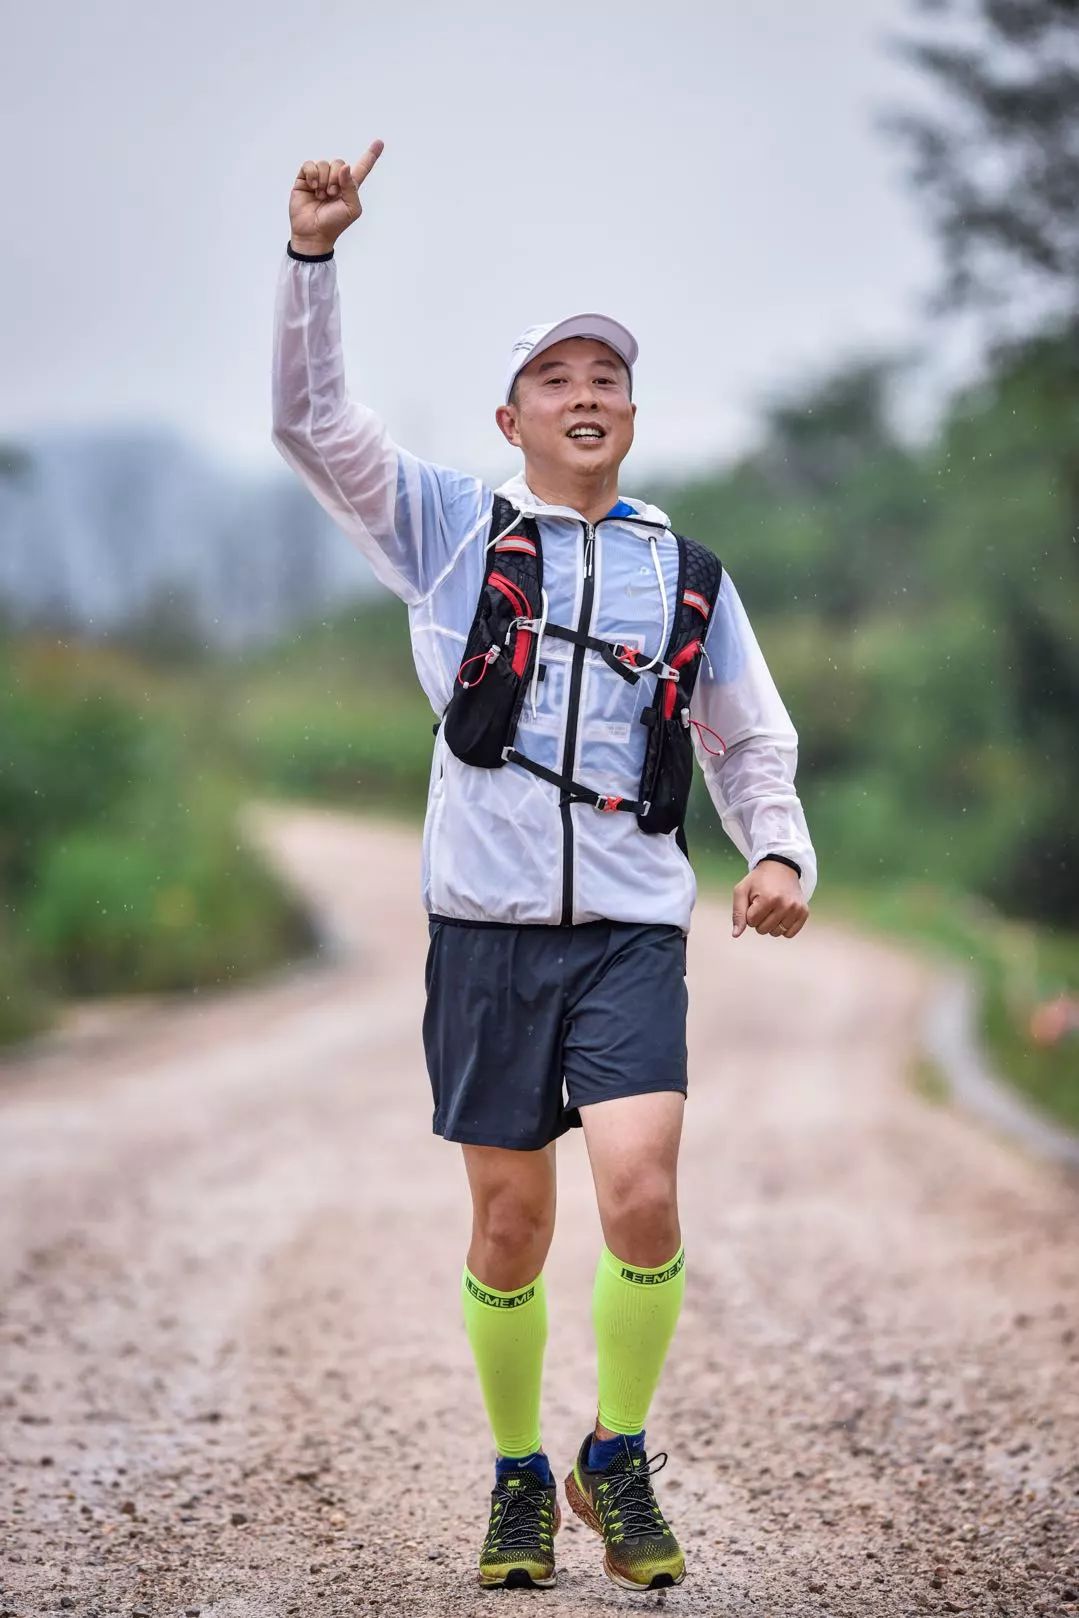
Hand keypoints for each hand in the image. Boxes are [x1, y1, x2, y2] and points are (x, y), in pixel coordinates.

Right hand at [289, 139, 383, 254]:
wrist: (314, 233)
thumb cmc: (335, 224)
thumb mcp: (351, 208)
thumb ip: (352, 187)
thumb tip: (345, 167)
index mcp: (350, 187)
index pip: (362, 167)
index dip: (371, 155)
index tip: (379, 142)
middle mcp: (335, 180)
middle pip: (340, 163)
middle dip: (336, 179)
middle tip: (332, 195)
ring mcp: (320, 178)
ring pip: (324, 164)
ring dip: (324, 180)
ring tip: (321, 195)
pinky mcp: (305, 179)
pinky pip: (309, 165)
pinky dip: (312, 175)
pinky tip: (312, 187)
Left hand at [731, 863, 807, 939]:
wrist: (781, 867)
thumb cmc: (758, 881)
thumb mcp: (742, 891)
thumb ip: (737, 913)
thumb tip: (736, 934)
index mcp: (768, 898)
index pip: (751, 922)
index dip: (750, 913)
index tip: (754, 901)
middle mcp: (785, 905)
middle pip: (763, 930)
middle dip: (759, 920)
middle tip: (764, 904)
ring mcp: (796, 909)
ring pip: (776, 933)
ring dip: (771, 924)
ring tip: (773, 908)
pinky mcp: (804, 912)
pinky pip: (789, 934)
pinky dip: (783, 928)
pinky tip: (782, 915)